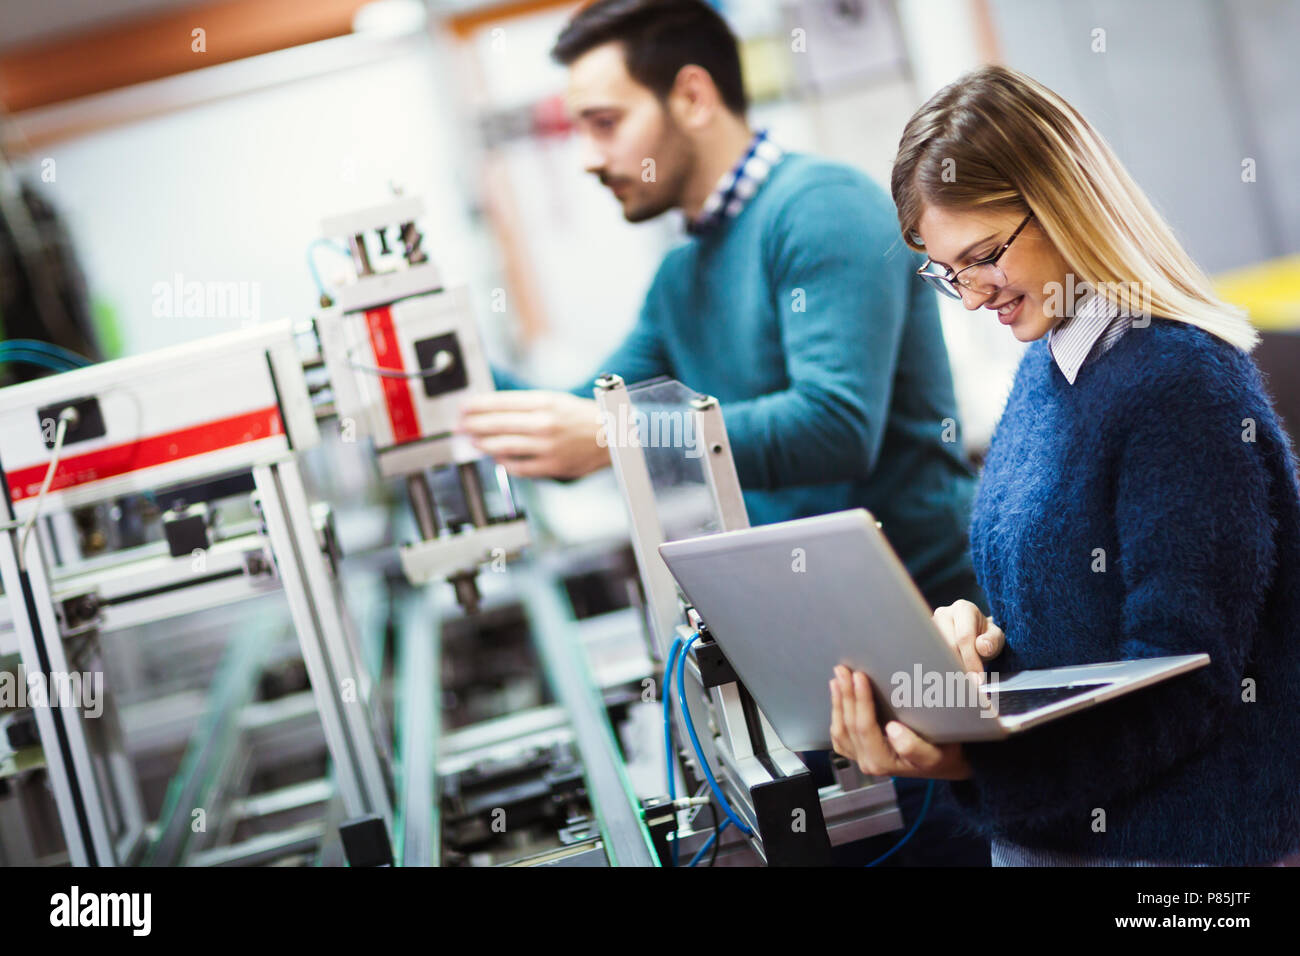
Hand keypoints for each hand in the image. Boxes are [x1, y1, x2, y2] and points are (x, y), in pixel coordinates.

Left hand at [456, 390, 610, 478]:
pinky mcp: (551, 466)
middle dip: (472, 425)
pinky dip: (503, 462)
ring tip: (472, 441)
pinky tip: (496, 457)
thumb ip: (526, 405)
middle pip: (496, 424)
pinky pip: (518, 467)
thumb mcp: (555, 400)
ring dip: (482, 444)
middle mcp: (544, 423)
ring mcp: (546, 446)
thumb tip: (493, 410)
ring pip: (503, 446)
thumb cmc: (582, 417)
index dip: (476, 406)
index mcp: (544, 402)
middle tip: (459, 426)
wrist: (613, 436)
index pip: (500, 403)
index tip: (463, 407)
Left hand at [829, 666, 971, 779]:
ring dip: (838, 701)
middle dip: (846, 694)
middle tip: (844, 670)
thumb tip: (893, 730)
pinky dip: (837, 712)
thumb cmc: (940, 754)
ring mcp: (861, 757)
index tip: (859, 677)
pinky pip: (840, 734)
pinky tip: (837, 695)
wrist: (941, 763)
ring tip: (838, 678)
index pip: (865, 727)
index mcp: (883, 762)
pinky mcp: (858, 752)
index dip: (860, 700)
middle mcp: (868, 762)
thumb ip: (914, 747)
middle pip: (850, 724)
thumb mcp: (935, 754)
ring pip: (840, 728)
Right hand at [932, 599, 1004, 679]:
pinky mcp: (923, 637)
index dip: (970, 659)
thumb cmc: (986, 636)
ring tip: (961, 677)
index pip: (963, 637)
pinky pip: (929, 655)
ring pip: (936, 651)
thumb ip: (993, 641)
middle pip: (947, 645)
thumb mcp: (997, 637)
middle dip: (959, 665)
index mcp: (963, 609)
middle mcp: (943, 614)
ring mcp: (930, 625)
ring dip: (949, 666)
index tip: (977, 678)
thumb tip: (982, 647)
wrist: (975, 635)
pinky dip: (940, 666)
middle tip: (969, 682)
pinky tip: (949, 675)